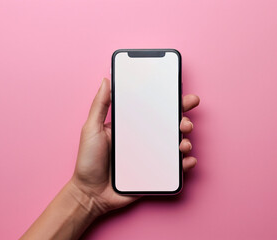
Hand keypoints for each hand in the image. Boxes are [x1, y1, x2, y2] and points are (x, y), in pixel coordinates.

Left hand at [71, 78, 199, 214]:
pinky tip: (188, 161)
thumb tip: (106, 81)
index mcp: (132, 126)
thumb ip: (99, 105)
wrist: (90, 193)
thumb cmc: (88, 161)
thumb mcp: (91, 129)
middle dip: (184, 121)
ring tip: (183, 144)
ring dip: (185, 142)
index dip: (171, 102)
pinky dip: (186, 164)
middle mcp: (144, 140)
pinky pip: (175, 168)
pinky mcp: (154, 174)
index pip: (154, 110)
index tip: (183, 95)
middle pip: (170, 126)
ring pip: (175, 146)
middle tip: (185, 123)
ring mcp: (150, 157)